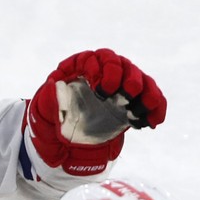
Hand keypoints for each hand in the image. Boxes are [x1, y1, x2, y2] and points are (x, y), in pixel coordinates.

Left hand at [27, 49, 165, 175]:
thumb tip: (54, 86)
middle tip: (125, 96)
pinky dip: (156, 108)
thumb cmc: (53, 122)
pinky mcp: (132, 102)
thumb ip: (48, 102)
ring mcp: (120, 86)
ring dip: (146, 94)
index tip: (101, 90)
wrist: (67, 140)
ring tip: (141, 112)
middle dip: (127, 80)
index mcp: (80, 69)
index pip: (95, 59)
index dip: (101, 71)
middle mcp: (103, 72)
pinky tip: (153, 123)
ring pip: (140, 80)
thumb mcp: (43, 114)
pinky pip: (151, 98)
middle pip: (122, 65)